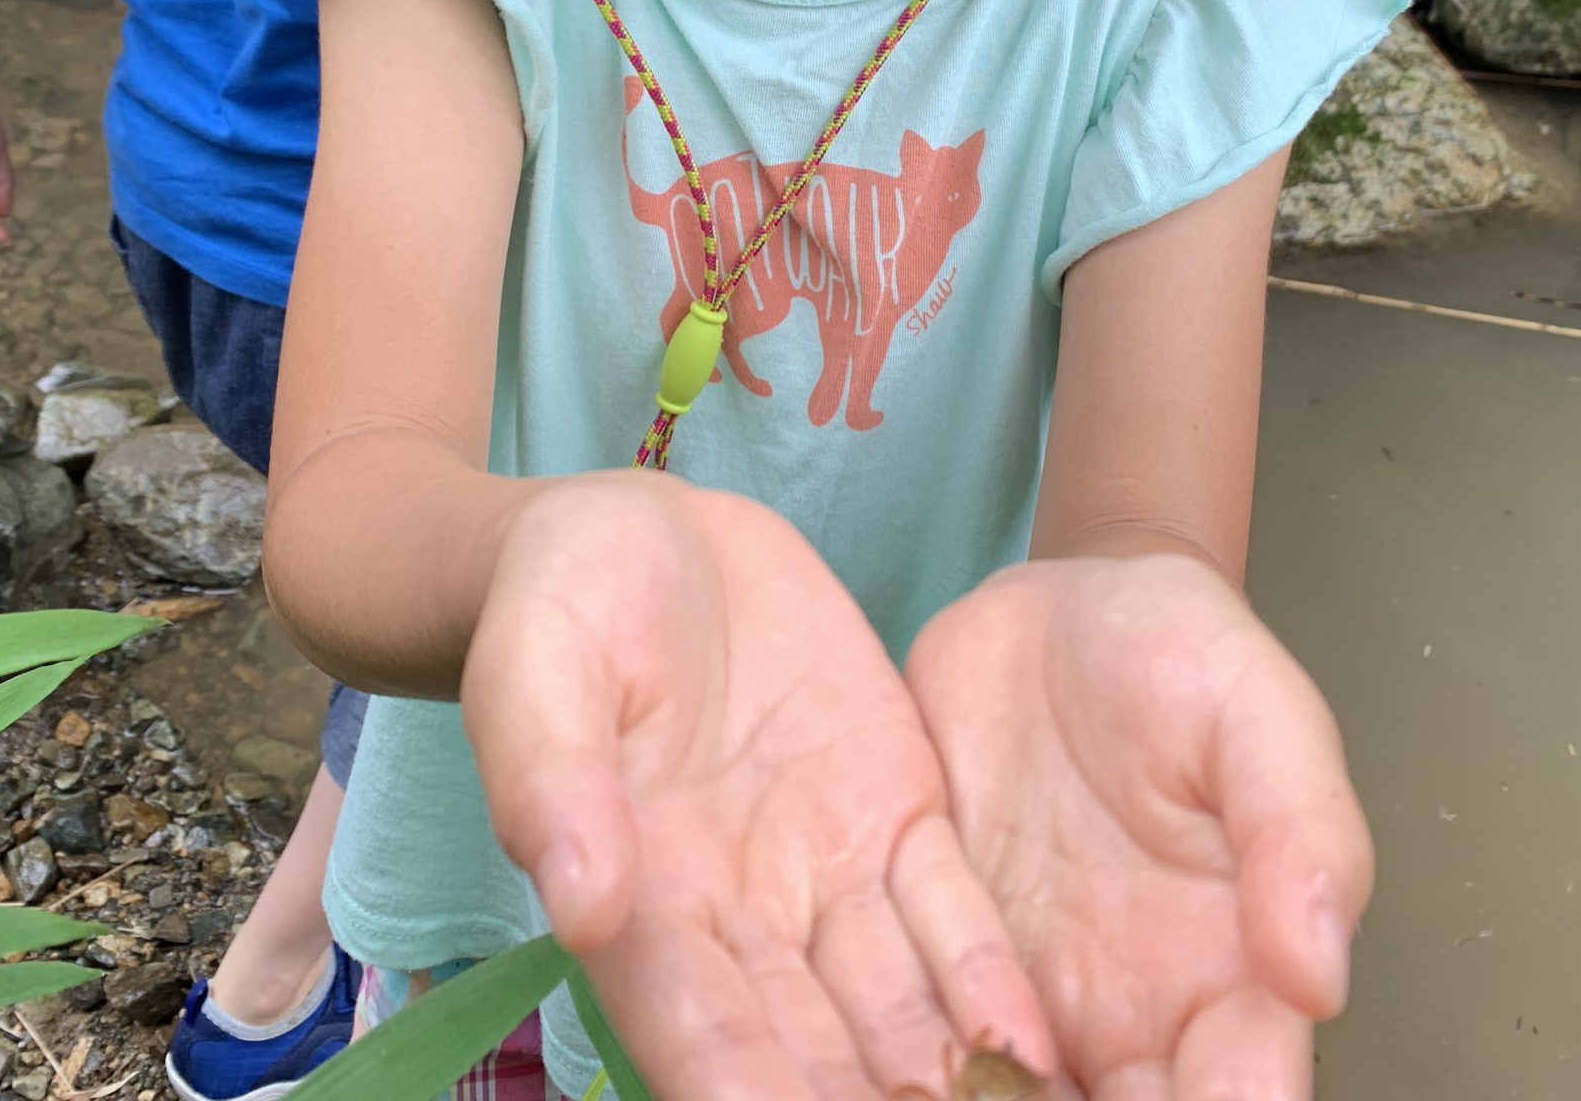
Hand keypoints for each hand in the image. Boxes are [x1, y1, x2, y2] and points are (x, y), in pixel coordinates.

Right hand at [463, 474, 1051, 1100]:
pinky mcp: (894, 818)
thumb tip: (580, 904)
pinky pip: (949, 916)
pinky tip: (1040, 1058)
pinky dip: (990, 991)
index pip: (696, 1026)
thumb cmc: (560, 601)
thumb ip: (553, 779)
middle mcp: (737, 919)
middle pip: (806, 1048)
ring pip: (890, 1006)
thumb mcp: (539, 667)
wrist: (645, 536)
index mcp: (639, 901)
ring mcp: (823, 876)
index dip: (743, 1087)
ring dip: (941, 1084)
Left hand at [905, 555, 1373, 1100]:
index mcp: (1231, 978)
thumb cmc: (1175, 655)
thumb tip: (1319, 972)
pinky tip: (853, 1073)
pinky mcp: (931, 970)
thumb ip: (1301, 831)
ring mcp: (1022, 1004)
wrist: (1049, 618)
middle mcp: (1129, 1018)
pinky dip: (892, 1078)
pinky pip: (913, 1055)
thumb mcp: (1257, 710)